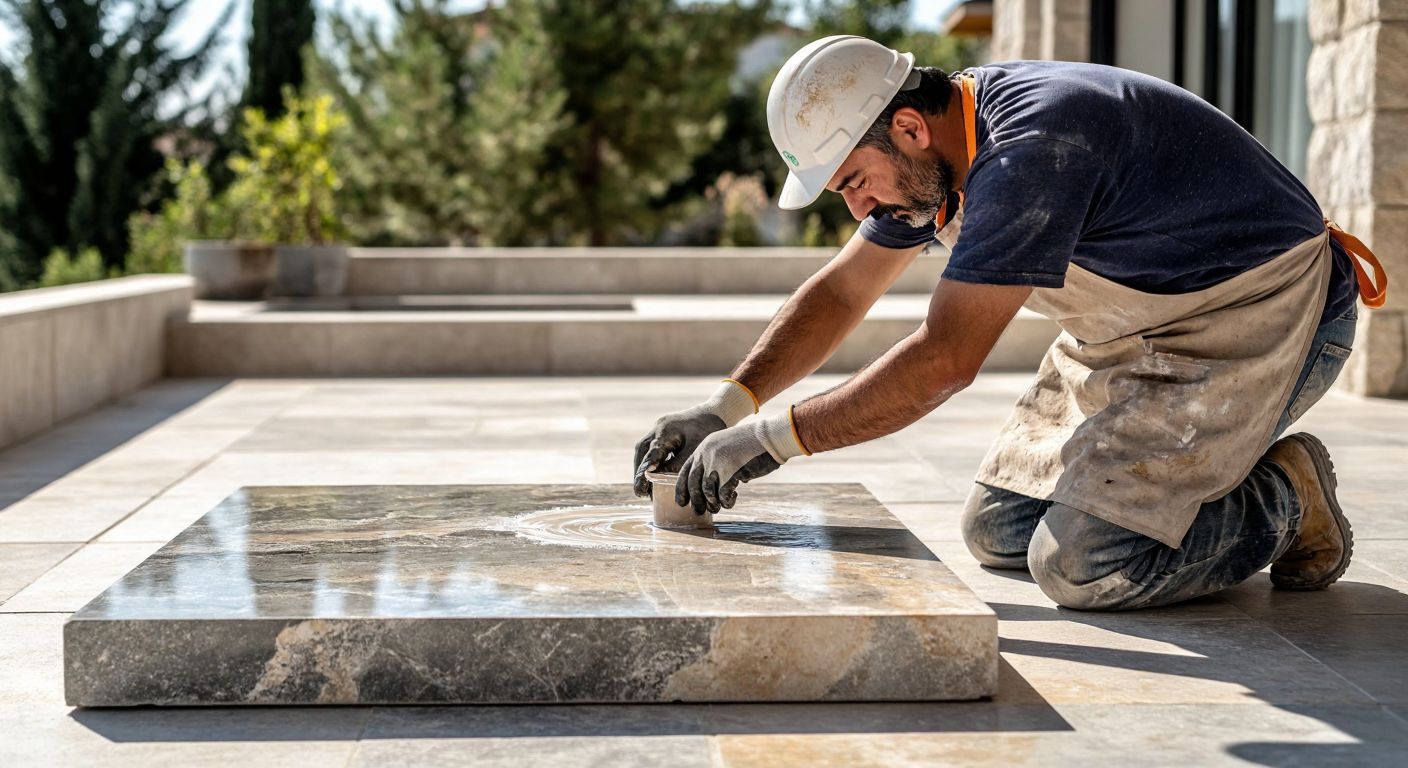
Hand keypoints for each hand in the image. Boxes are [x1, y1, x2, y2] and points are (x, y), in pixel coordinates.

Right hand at [632, 380, 757, 496]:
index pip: (651, 454)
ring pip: (643, 450)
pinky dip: (650, 462)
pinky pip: (651, 448)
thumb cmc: (709, 429)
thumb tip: (661, 478)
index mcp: (665, 430)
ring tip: (645, 488)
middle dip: (639, 472)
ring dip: (642, 468)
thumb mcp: (695, 449)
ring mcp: (659, 428)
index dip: (645, 472)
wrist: (716, 411)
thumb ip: (678, 464)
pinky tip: (654, 476)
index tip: (642, 488)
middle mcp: (658, 428)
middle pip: (641, 452)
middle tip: (640, 492)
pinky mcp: (663, 432)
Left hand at [675, 411, 807, 514]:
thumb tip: (712, 486)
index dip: (681, 488)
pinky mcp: (731, 472)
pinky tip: (732, 499)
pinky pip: (723, 494)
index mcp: (704, 447)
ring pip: (707, 491)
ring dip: (712, 503)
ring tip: (717, 508)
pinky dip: (726, 501)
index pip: (685, 470)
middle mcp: (707, 454)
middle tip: (698, 511)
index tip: (681, 502)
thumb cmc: (752, 444)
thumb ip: (716, 461)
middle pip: (693, 483)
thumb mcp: (727, 447)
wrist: (770, 437)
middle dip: (695, 501)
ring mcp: (718, 462)